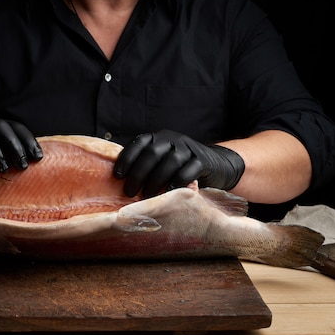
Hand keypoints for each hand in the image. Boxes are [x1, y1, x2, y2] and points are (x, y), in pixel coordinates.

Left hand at [113, 130, 244, 197]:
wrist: (217, 165)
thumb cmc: (182, 168)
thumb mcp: (163, 161)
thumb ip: (147, 166)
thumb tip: (121, 184)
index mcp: (159, 138)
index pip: (140, 143)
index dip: (127, 158)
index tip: (117, 175)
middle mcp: (173, 139)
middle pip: (152, 153)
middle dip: (138, 173)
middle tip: (129, 192)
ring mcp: (189, 149)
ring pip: (170, 161)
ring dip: (156, 180)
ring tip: (146, 196)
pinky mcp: (203, 161)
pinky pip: (188, 170)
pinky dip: (176, 182)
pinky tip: (168, 193)